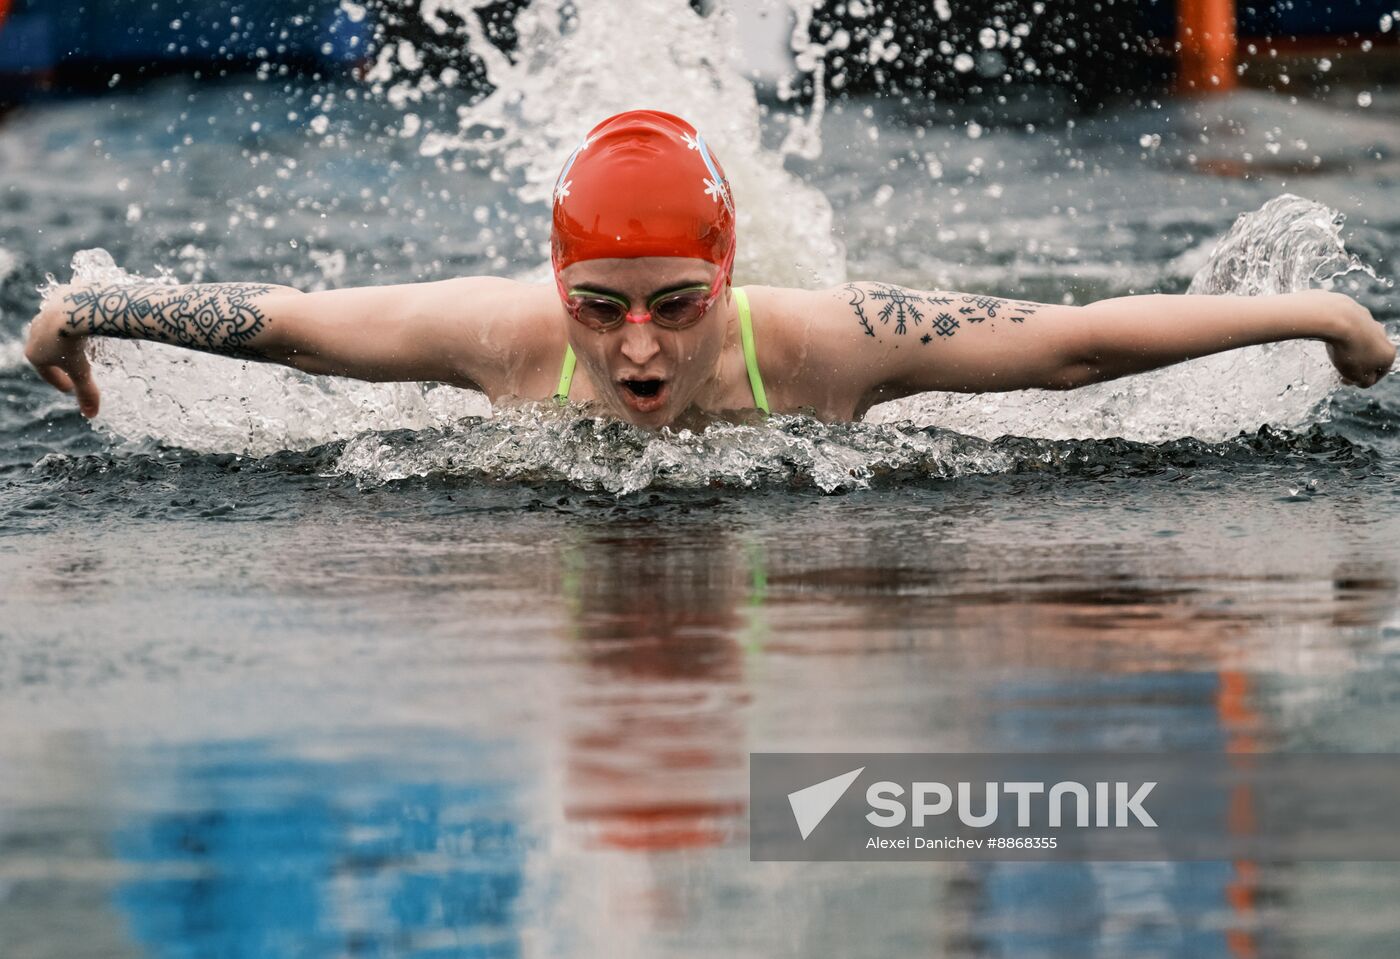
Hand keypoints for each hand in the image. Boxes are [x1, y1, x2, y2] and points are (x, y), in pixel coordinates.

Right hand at [24, 285, 101, 416]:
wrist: (74, 309)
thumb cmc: (75, 345)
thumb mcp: (83, 372)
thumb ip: (87, 393)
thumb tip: (91, 415)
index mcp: (34, 354)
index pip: (46, 373)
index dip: (59, 382)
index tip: (69, 389)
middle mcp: (34, 334)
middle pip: (49, 352)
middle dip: (62, 362)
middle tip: (74, 369)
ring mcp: (43, 316)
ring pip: (57, 332)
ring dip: (68, 342)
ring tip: (85, 348)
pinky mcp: (55, 301)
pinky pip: (67, 316)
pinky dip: (75, 324)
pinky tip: (88, 326)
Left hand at [1319, 291, 1394, 387]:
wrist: (1338, 319)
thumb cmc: (1349, 351)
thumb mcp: (1356, 376)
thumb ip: (1364, 381)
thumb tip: (1365, 380)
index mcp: (1388, 355)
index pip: (1378, 374)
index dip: (1361, 381)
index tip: (1345, 380)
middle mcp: (1384, 338)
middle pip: (1369, 357)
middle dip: (1355, 365)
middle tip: (1339, 369)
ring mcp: (1371, 324)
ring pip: (1359, 343)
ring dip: (1348, 350)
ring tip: (1335, 353)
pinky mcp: (1357, 314)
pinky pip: (1349, 330)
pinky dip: (1342, 336)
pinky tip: (1332, 338)